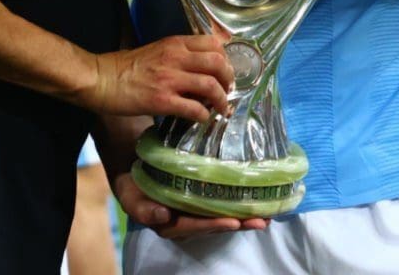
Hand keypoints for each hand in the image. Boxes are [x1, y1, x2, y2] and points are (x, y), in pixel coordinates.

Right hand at [90, 35, 233, 120]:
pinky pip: (194, 108)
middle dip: (229, 79)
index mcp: (175, 43)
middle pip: (218, 63)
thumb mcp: (157, 50)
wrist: (101, 78)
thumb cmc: (126, 66)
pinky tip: (203, 119)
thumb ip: (178, 54)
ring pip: (210, 85)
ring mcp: (169, 79)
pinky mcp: (161, 101)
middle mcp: (176, 57)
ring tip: (222, 108)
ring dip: (222, 100)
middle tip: (228, 90)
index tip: (226, 71)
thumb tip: (199, 66)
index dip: (226, 58)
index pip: (213, 43)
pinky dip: (204, 115)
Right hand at [114, 172, 269, 238]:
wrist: (134, 173)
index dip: (214, 224)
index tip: (233, 221)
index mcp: (170, 224)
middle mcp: (186, 222)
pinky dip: (239, 205)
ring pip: (222, 217)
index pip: (195, 226)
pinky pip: (222, 205)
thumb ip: (144, 208)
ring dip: (244, 218)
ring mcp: (196, 212)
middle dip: (238, 224)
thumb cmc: (133, 187)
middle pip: (214, 226)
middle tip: (260, 221)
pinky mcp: (202, 200)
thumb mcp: (131, 197)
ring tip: (266, 216)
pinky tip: (257, 201)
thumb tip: (162, 215)